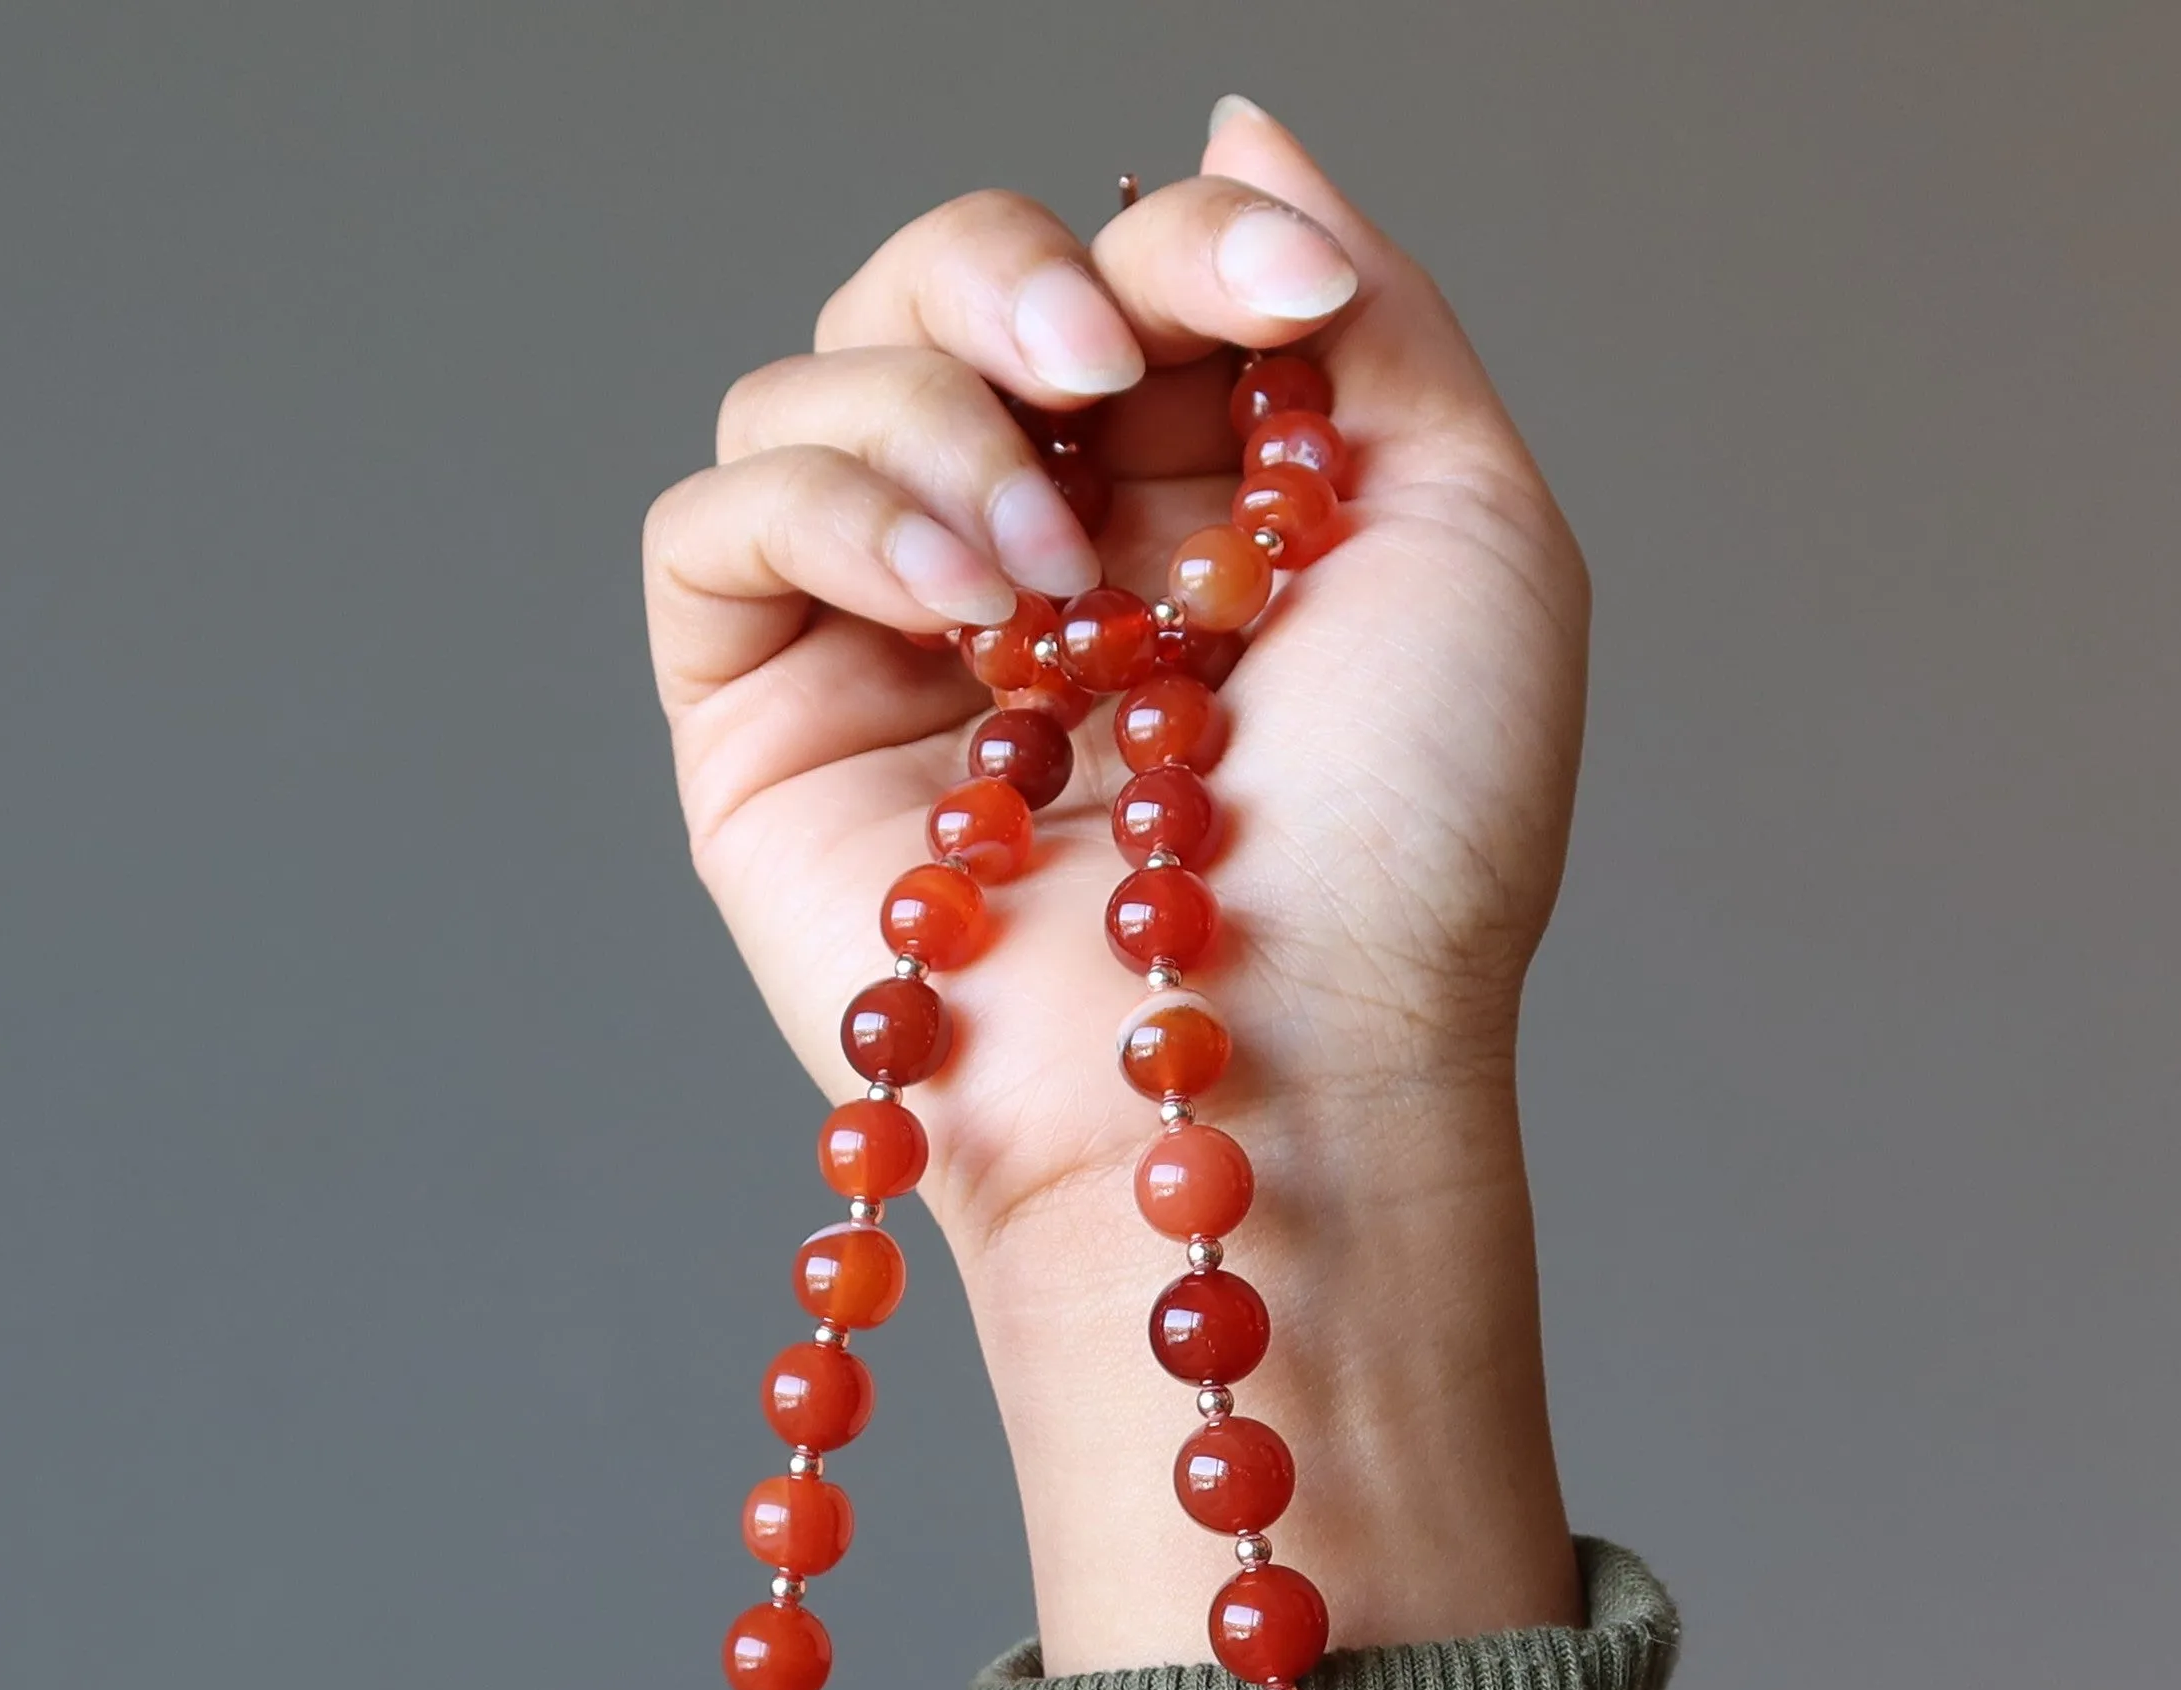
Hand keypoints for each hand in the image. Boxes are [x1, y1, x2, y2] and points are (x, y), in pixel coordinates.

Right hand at [643, 101, 1585, 1668]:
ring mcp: (886, 648)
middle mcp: (1026, 564)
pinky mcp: (765, 729)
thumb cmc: (1407, 851)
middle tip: (1098, 382)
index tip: (1278, 309)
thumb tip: (1226, 132)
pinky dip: (823, 510)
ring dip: (931, 430)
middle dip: (1010, 282)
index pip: (1119, 285)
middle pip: (931, 292)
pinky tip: (953, 608)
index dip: (1180, 248)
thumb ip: (1365, 307)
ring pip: (811, 383)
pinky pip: (713, 521)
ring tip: (1041, 590)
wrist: (1285, 1066)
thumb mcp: (1467, 528)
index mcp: (1186, 514)